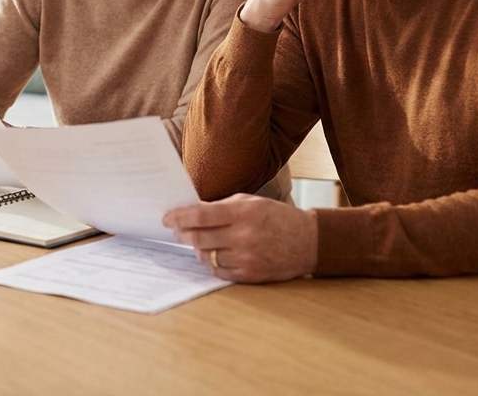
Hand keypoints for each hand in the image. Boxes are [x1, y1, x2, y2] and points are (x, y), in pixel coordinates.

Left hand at [162, 194, 317, 282]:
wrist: (310, 242)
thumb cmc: (278, 218)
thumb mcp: (252, 202)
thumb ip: (222, 206)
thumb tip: (191, 212)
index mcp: (244, 213)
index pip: (200, 216)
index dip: (179, 217)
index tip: (167, 218)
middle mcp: (244, 236)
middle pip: (198, 238)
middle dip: (182, 234)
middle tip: (177, 231)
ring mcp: (247, 258)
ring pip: (206, 256)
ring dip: (198, 249)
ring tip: (200, 241)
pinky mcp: (250, 275)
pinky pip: (219, 271)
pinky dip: (213, 263)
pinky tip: (216, 254)